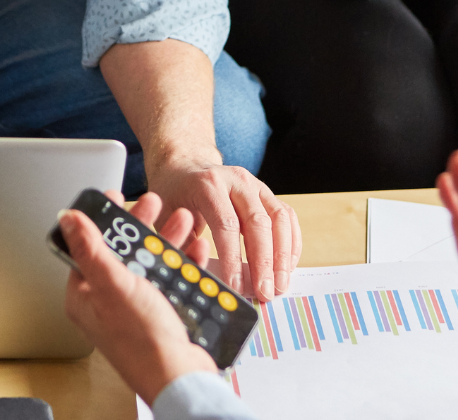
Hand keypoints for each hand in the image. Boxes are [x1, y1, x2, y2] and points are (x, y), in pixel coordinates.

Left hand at [61, 190, 216, 405]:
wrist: (180, 377)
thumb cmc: (143, 341)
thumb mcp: (114, 285)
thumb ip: (91, 249)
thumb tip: (69, 219)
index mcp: (87, 294)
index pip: (90, 246)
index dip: (104, 219)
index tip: (118, 196)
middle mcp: (109, 299)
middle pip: (123, 249)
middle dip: (143, 224)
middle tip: (155, 203)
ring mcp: (137, 305)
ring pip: (150, 260)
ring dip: (168, 238)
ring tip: (184, 220)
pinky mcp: (162, 311)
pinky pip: (172, 277)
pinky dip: (185, 262)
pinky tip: (196, 249)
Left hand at [146, 158, 301, 301]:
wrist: (185, 163)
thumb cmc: (174, 193)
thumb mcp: (165, 216)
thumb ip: (183, 244)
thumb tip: (203, 278)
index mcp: (208, 184)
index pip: (226, 224)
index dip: (233, 258)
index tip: (236, 287)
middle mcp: (236, 180)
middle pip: (258, 222)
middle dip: (264, 262)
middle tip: (265, 294)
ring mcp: (255, 184)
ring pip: (279, 218)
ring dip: (283, 255)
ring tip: (279, 285)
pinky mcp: (266, 192)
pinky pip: (287, 216)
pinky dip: (291, 242)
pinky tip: (287, 267)